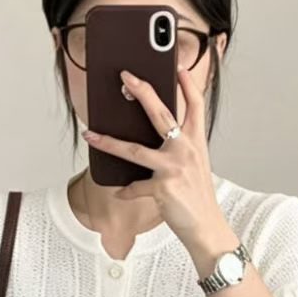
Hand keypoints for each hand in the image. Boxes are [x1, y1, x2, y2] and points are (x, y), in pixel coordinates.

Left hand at [81, 60, 226, 255]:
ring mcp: (174, 167)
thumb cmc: (197, 197)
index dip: (188, 85)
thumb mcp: (195, 166)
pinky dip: (126, 191)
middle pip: (161, 113)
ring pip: (134, 150)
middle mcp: (186, 150)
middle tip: (126, 75)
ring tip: (90, 135)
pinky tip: (121, 192)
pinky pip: (134, 186)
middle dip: (142, 91)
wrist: (206, 228)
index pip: (196, 105)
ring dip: (108, 142)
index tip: (180, 68)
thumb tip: (155, 138)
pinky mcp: (162, 187)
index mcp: (196, 142)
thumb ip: (179, 149)